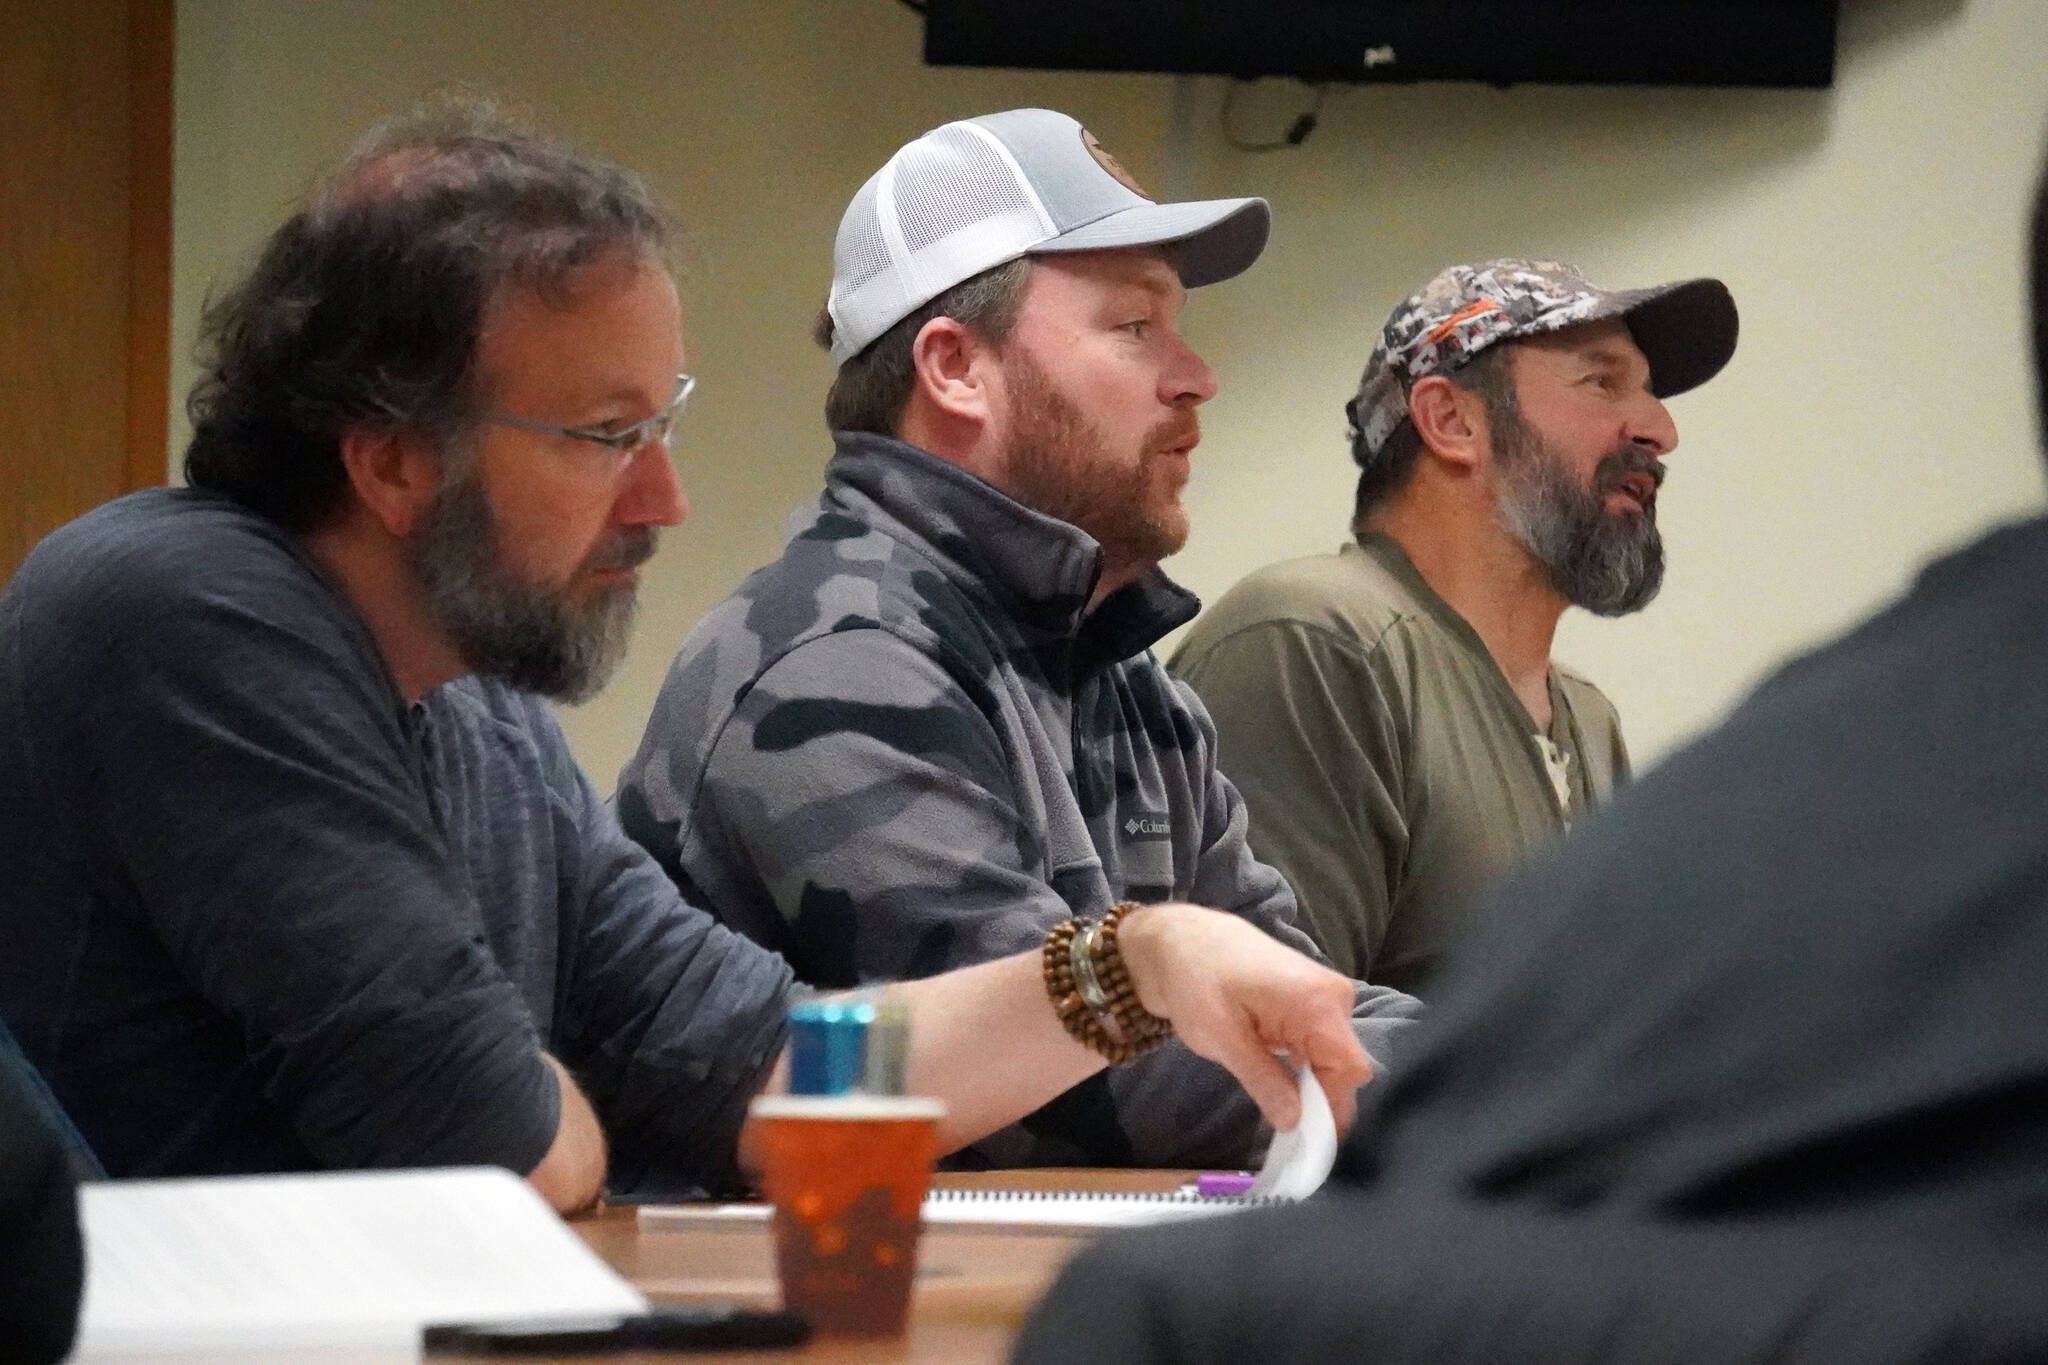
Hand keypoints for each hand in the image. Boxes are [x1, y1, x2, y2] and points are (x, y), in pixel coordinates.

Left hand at [1114, 904, 1371, 1132]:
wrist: (1179, 940)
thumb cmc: (1196, 980)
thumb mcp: (1222, 1037)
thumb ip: (1263, 1080)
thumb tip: (1295, 1123)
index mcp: (1318, 1002)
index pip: (1349, 1070)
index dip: (1333, 1108)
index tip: (1305, 1141)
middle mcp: (1334, 997)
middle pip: (1344, 1067)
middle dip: (1320, 1101)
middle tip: (1287, 1131)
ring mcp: (1325, 997)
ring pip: (1332, 1059)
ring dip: (1309, 1084)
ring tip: (1278, 1105)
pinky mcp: (1311, 1001)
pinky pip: (1319, 1045)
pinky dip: (1303, 1067)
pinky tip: (1279, 1080)